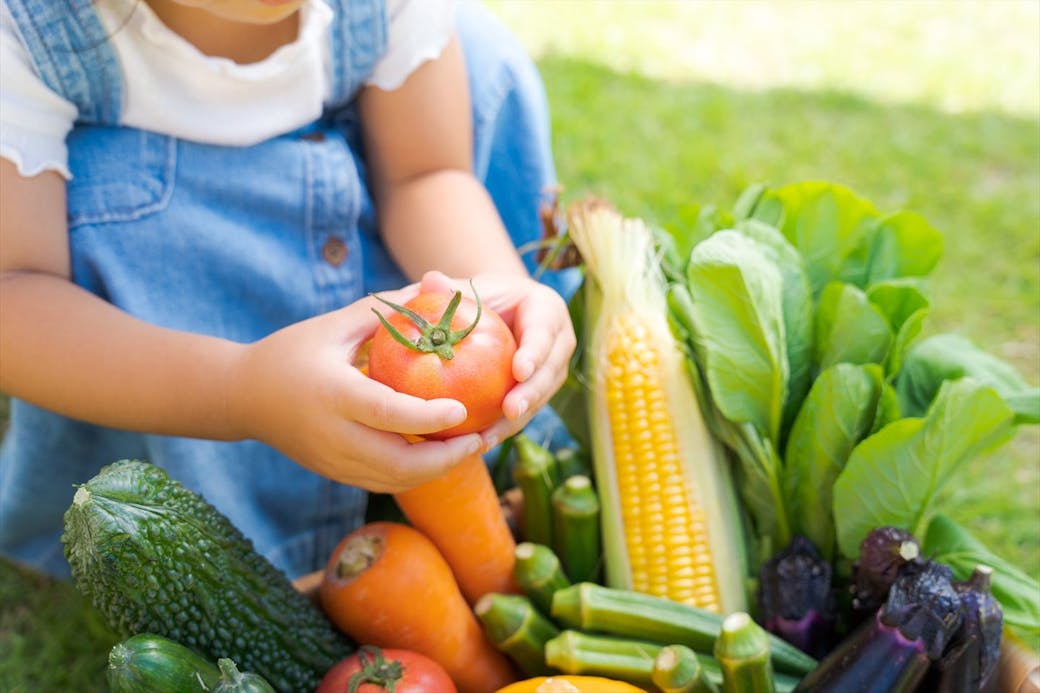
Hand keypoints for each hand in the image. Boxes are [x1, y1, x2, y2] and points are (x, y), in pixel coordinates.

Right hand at [225, 286, 484, 492]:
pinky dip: (415, 473)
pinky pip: (382, 482)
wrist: (241, 397)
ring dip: (436, 470)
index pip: (387, 414)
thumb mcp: (333, 326)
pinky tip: (439, 455)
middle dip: (446, 458)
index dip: (428, 418)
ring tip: (469, 447)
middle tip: (480, 438)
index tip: (464, 410)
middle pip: (398, 464)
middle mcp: (333, 435)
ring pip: (394, 480)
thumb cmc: (291, 351)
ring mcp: (333, 460)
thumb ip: (383, 311)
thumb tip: (432, 288)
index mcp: (333, 395)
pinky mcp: (334, 473)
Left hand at [416, 270, 576, 449]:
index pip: (544, 331)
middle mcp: (558, 342)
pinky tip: (480, 443)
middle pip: (549, 371)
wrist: (495, 313)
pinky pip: (524, 412)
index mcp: (547, 310)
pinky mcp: (539, 392)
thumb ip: (450, 289)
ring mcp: (551, 370)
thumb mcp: (469, 289)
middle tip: (510, 411)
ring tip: (490, 436)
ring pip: (540, 398)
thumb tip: (430, 280)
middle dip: (532, 393)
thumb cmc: (482, 297)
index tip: (519, 371)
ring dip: (517, 420)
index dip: (535, 352)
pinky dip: (503, 428)